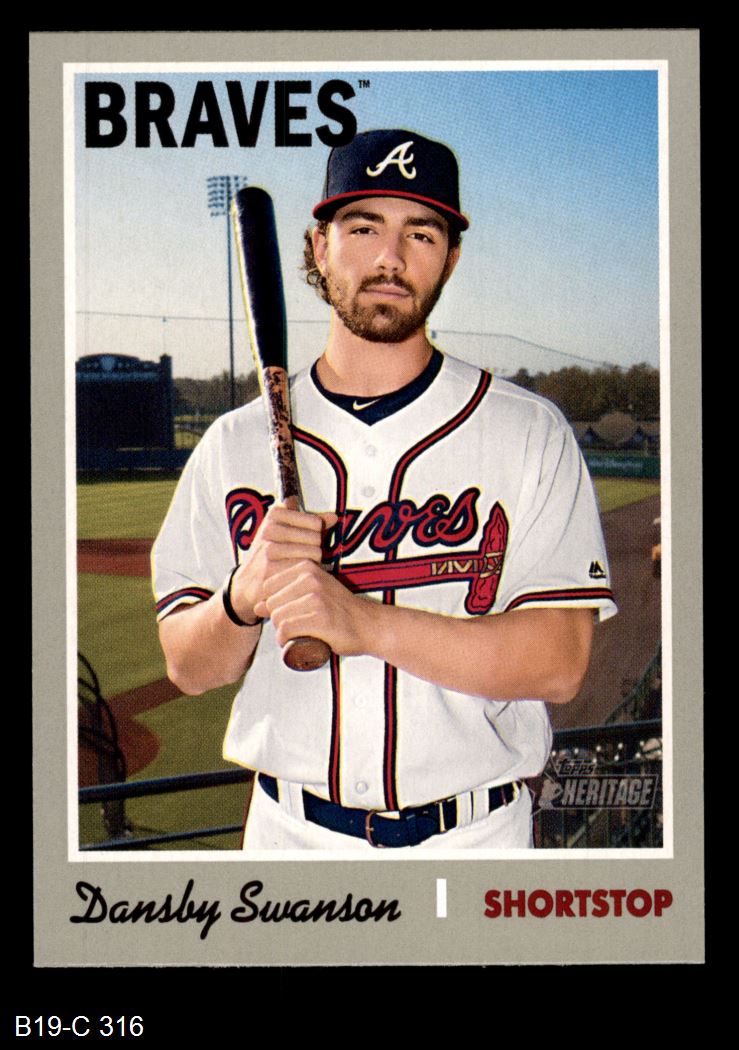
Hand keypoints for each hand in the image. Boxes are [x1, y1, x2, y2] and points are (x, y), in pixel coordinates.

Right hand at [229, 501, 336, 625]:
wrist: (247, 583)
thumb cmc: (271, 555)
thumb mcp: (286, 532)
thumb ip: (311, 522)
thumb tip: (334, 517)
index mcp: (275, 514)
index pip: (316, 523)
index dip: (315, 535)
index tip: (302, 542)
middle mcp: (270, 528)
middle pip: (316, 538)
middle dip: (315, 550)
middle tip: (301, 558)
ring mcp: (269, 548)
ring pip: (314, 553)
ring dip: (312, 563)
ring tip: (298, 566)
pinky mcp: (272, 568)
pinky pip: (305, 569)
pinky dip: (305, 575)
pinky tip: (295, 577)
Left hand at [257, 559, 377, 656]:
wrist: (370, 625)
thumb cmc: (339, 611)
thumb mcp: (314, 594)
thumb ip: (286, 595)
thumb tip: (256, 606)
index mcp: (307, 567)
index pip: (268, 586)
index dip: (274, 604)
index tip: (291, 612)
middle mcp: (310, 578)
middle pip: (271, 603)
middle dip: (277, 619)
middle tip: (296, 627)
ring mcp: (315, 597)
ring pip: (277, 617)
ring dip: (281, 632)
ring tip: (296, 635)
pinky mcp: (319, 618)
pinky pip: (286, 630)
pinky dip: (285, 640)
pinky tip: (295, 642)